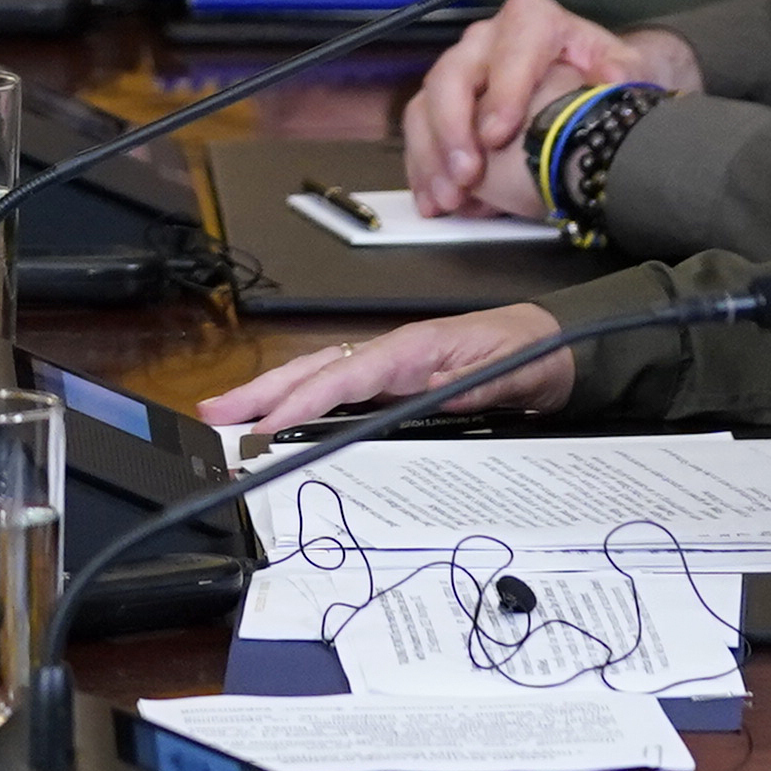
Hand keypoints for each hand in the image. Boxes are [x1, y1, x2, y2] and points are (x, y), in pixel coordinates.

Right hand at [196, 303, 574, 437]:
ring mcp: (390, 369)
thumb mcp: (518, 370)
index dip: (308, 398)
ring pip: (320, 379)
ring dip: (271, 396)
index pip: (350, 374)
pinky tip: (278, 420)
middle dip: (263, 391)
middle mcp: (394, 355)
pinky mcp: (394, 384)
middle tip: (216, 411)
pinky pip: (338, 392)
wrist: (554, 348)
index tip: (273, 422)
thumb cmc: (530, 353)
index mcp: (417, 348)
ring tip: (228, 414)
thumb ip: (479, 381)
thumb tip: (439, 388)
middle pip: (317, 370)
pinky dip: (301, 403)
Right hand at [397, 0, 703, 214]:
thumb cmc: (602, 76)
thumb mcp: (625, 67)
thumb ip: (622, 70)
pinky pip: (419, 132)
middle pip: (452, 75)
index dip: (501, 91)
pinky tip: (432, 199)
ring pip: (426, 105)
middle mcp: (487, 40)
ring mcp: (461, 71)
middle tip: (466, 175)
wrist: (587, 87)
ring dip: (431, 155)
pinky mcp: (443, 103)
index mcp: (532, 23)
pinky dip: (423, 169)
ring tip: (448, 198)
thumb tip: (611, 77)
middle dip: (453, 130)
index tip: (498, 135)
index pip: (510, 49)